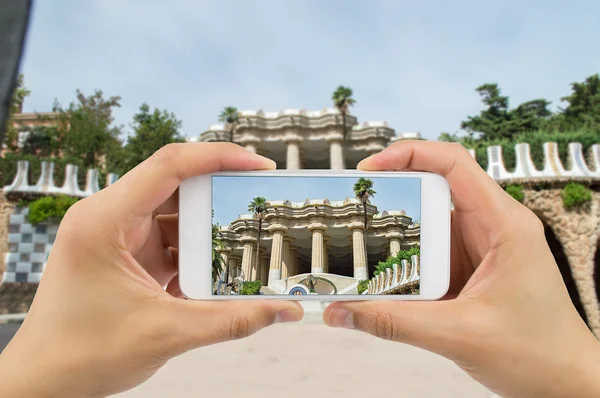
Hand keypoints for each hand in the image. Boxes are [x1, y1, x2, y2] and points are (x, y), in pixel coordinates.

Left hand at [0, 143, 302, 397]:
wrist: (45, 380)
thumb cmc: (82, 354)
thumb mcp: (167, 333)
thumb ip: (232, 319)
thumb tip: (287, 310)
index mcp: (104, 221)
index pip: (169, 165)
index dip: (219, 157)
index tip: (258, 165)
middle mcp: (107, 217)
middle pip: (176, 185)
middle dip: (220, 195)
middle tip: (259, 205)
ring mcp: (115, 234)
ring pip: (175, 213)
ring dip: (207, 229)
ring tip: (243, 244)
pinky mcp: (125, 252)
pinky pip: (168, 238)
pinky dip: (193, 251)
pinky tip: (213, 270)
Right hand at [324, 141, 599, 397]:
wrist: (564, 382)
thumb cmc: (538, 354)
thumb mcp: (458, 335)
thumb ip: (394, 322)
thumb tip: (342, 311)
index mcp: (504, 225)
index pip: (454, 164)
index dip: (409, 154)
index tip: (370, 169)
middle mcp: (494, 227)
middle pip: (435, 190)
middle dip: (394, 197)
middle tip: (356, 208)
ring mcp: (482, 246)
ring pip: (430, 223)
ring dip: (398, 234)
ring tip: (363, 245)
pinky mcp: (471, 267)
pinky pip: (433, 250)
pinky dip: (407, 259)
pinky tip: (387, 276)